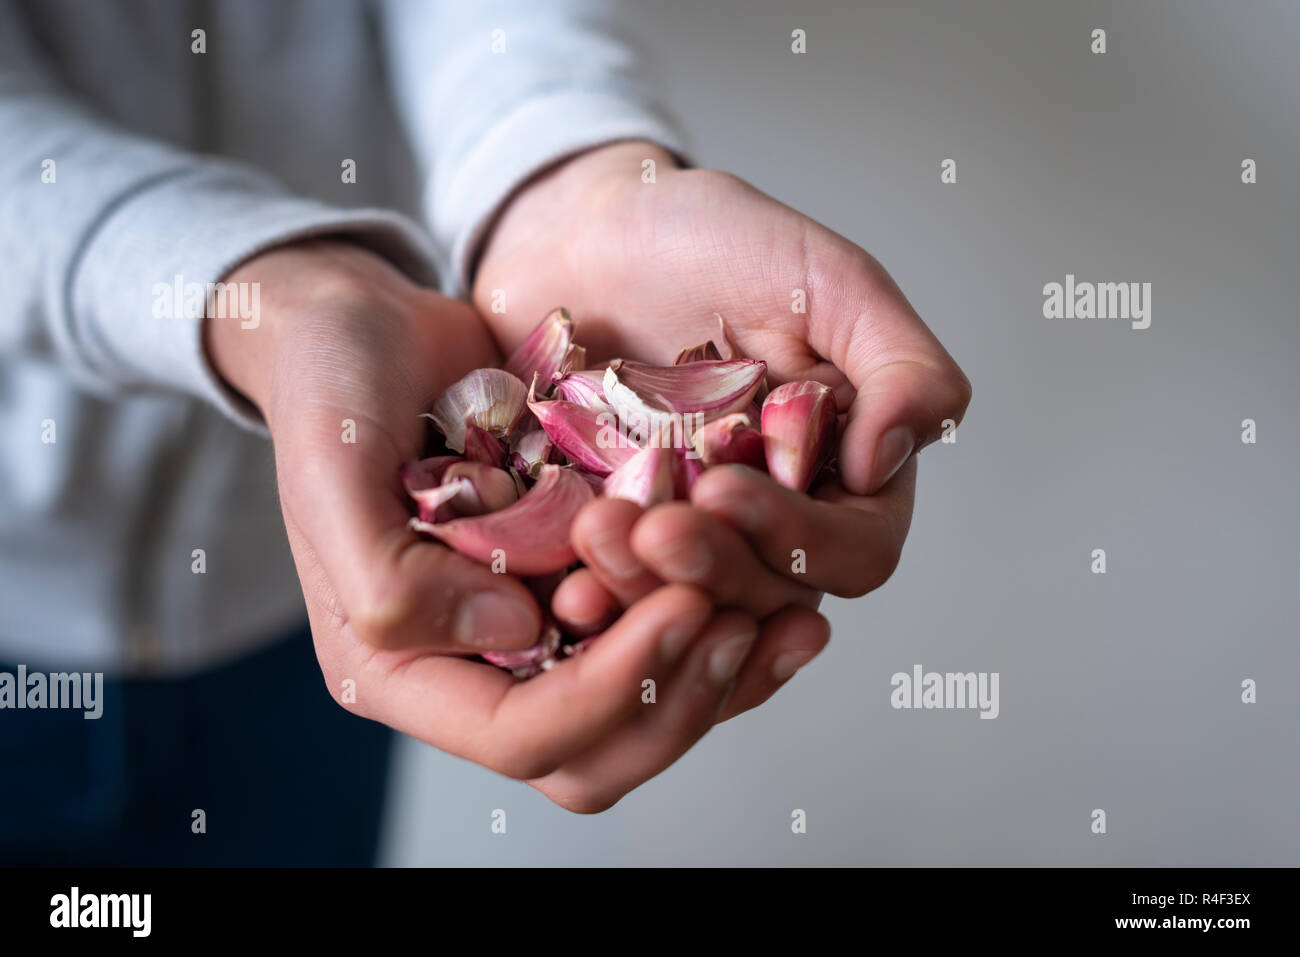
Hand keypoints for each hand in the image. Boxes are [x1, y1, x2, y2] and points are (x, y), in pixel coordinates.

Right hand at [203, 239, 823, 810]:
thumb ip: (395, 579)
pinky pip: (660, 636)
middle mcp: (476, 667)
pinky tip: (785, 589)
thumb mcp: (334, 470)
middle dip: (678, 700)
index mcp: (402, 667)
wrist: (366, 327)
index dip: (610, 692)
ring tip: (794, 620)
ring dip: (720, 677)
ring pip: (644, 710)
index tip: (683, 607)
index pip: (524, 734)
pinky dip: (724, 623)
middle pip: (597, 753)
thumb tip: (513, 632)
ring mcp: (534, 627)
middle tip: (747, 623)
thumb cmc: (333, 390)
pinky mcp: (580, 581)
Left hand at [474, 141, 968, 639]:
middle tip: (655, 530)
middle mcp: (768, 518)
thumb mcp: (829, 280)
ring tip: (598, 535)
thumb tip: (889, 462)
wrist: (584, 228)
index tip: (725, 490)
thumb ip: (899, 365)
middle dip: (713, 569)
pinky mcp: (609, 538)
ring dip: (646, 590)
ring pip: (685, 608)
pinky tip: (560, 586)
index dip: (799, 539)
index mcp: (839, 470)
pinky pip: (604, 591)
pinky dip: (588, 594)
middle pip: (766, 593)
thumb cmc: (716, 240)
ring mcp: (685, 536)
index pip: (854, 550)